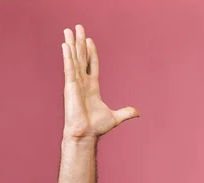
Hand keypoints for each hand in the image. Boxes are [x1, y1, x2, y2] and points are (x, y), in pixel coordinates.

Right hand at [61, 24, 138, 140]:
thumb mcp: (116, 117)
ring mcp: (75, 83)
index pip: (92, 65)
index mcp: (92, 87)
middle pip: (81, 57)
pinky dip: (67, 56)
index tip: (89, 40)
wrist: (86, 134)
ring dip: (71, 44)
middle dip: (80, 42)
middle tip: (77, 27)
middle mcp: (82, 83)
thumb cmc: (96, 127)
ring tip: (68, 30)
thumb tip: (138, 112)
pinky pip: (69, 68)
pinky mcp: (70, 87)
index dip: (91, 53)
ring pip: (74, 59)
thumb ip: (126, 112)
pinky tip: (65, 45)